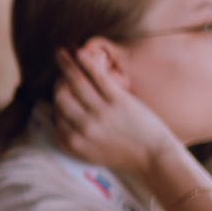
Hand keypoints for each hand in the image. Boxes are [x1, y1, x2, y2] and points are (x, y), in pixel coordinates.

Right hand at [50, 43, 181, 176]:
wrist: (155, 157)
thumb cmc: (125, 156)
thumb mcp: (92, 154)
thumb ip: (75, 137)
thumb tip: (61, 115)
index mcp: (74, 142)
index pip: (56, 115)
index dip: (57, 101)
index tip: (60, 90)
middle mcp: (84, 127)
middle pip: (61, 97)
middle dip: (58, 82)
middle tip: (60, 72)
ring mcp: (101, 113)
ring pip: (76, 83)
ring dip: (66, 65)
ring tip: (60, 53)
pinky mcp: (119, 102)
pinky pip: (97, 78)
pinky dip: (87, 63)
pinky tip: (80, 53)